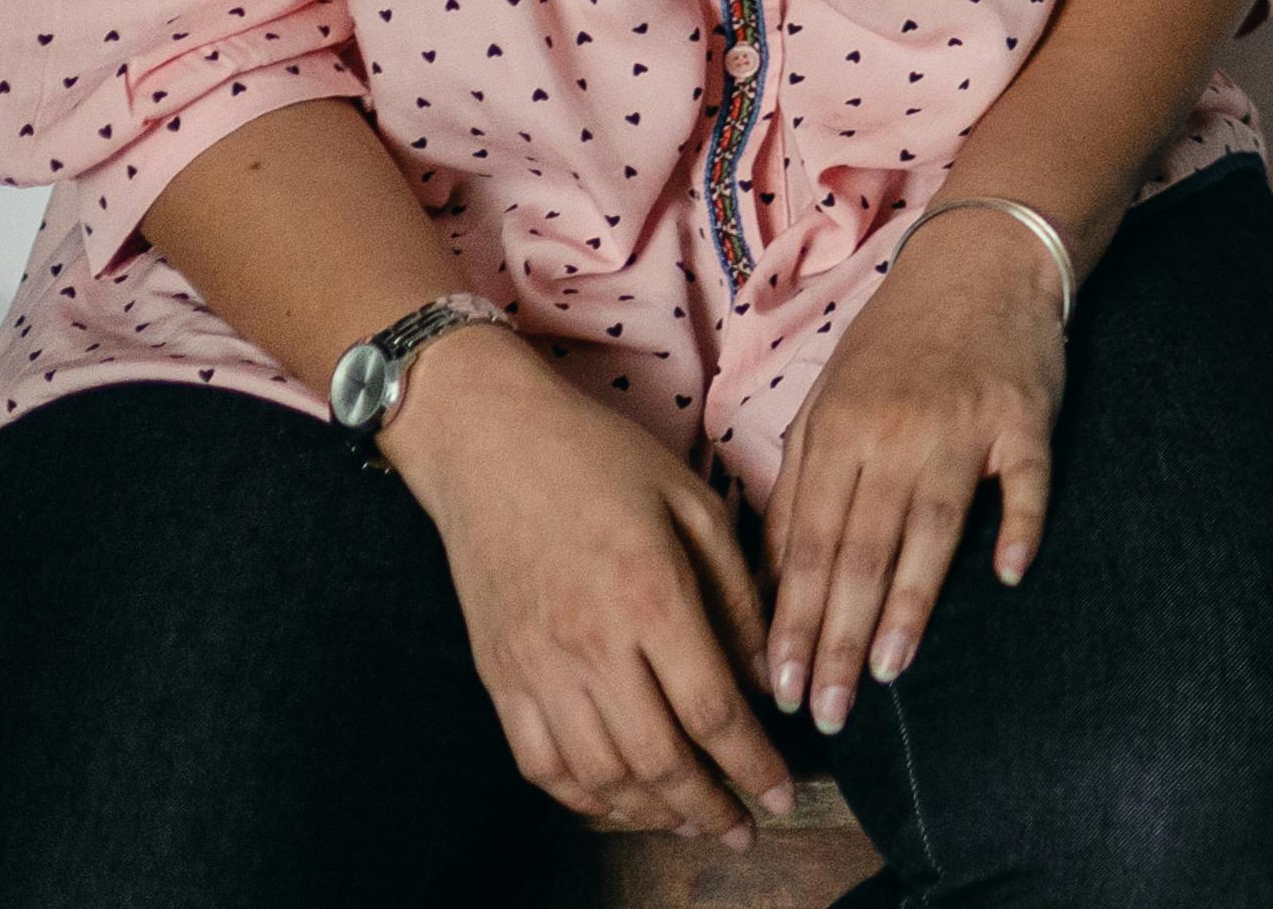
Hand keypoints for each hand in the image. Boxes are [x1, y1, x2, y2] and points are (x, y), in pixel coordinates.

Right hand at [377, 323, 801, 840]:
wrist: (488, 444)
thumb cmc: (602, 461)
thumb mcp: (694, 505)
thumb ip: (736, 595)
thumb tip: (769, 676)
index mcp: (650, 597)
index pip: (712, 711)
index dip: (754, 764)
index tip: (784, 792)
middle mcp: (589, 646)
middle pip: (657, 759)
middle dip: (709, 806)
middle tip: (745, 828)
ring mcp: (535, 668)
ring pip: (598, 775)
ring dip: (651, 814)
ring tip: (693, 824)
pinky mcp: (498, 677)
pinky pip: (539, 764)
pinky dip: (583, 798)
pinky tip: (620, 803)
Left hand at [758, 205, 1071, 733]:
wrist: (981, 261)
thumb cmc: (897, 343)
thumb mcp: (828, 404)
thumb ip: (801, 488)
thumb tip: (772, 580)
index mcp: (838, 434)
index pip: (809, 547)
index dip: (792, 623)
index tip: (777, 689)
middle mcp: (894, 434)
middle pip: (861, 550)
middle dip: (836, 639)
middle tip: (824, 711)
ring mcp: (963, 425)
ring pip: (931, 527)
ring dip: (909, 603)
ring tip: (888, 671)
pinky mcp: (1026, 417)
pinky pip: (1025, 480)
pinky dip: (1019, 525)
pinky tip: (1008, 575)